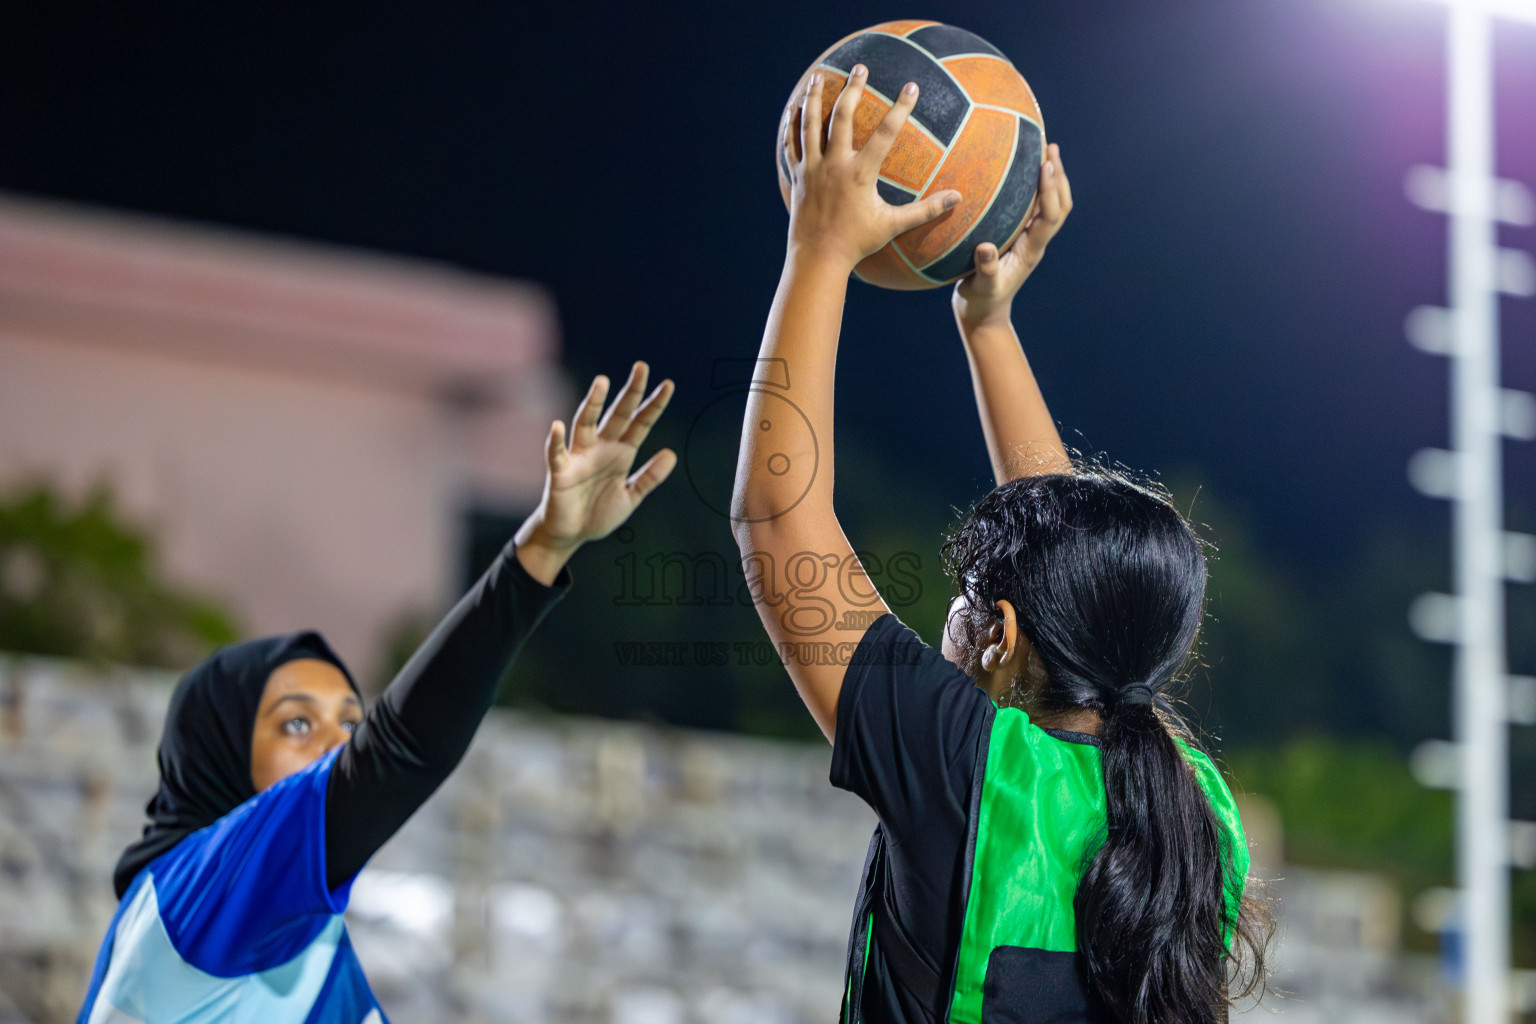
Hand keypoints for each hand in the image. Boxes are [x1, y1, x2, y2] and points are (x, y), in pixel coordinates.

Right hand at [514, 363, 675, 581]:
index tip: (668, 384)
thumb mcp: (631, 497)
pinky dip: (556, 441)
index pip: (640, 424)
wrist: (570, 535)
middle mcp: (601, 448)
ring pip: (586, 424)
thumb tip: (671, 453)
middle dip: (630, 392)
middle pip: (618, 415)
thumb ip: (650, 478)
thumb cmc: (597, 513)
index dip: (654, 405)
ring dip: (592, 403)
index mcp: (621, 453)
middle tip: (642, 366)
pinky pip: (557, 453)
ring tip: (602, 382)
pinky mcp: (560, 472)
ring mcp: (579, 457)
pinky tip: (557, 426)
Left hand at [781, 64, 961, 269]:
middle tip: (860, 68)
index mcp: (860, 174)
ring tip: (819, 75)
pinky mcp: (797, 176)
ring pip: (810, 123)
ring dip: (814, 96)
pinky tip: (795, 108)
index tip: (912, 87)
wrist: (817, 259)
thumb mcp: (893, 225)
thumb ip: (925, 210)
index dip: (901, 108)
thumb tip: (957, 199)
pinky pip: (791, 143)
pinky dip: (792, 124)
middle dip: (852, 89)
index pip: (885, 133)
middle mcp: (834, 166)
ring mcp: (812, 169)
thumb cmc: (857, 244)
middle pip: (842, 116)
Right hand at [952, 142, 1072, 332]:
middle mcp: (1036, 242)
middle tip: (1050, 147)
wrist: (983, 313)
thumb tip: (985, 247)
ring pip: (1051, 205)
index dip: (1050, 190)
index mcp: (1031, 251)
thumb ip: (985, 270)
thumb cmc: (981, 301)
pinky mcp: (1020, 236)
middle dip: (1058, 176)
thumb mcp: (981, 288)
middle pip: (1060, 206)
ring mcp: (1030, 239)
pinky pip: (1034, 208)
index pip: (1049, 217)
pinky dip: (1035, 188)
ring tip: (1044, 150)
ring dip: (1052, 179)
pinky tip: (1022, 171)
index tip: (1045, 165)